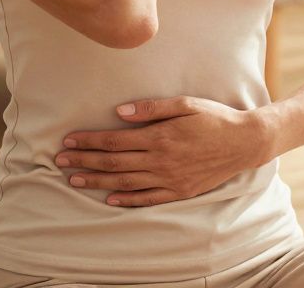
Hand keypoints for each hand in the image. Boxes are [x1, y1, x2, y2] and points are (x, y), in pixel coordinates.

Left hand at [54, 96, 271, 207]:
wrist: (244, 142)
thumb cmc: (214, 118)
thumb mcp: (185, 104)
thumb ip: (151, 109)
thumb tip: (119, 112)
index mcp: (159, 137)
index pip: (114, 141)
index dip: (89, 141)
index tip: (68, 141)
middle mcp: (161, 160)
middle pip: (113, 163)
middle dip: (84, 161)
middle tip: (60, 161)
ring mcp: (169, 179)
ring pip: (125, 182)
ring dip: (97, 182)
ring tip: (74, 180)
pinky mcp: (179, 191)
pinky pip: (148, 199)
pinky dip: (127, 200)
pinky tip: (109, 199)